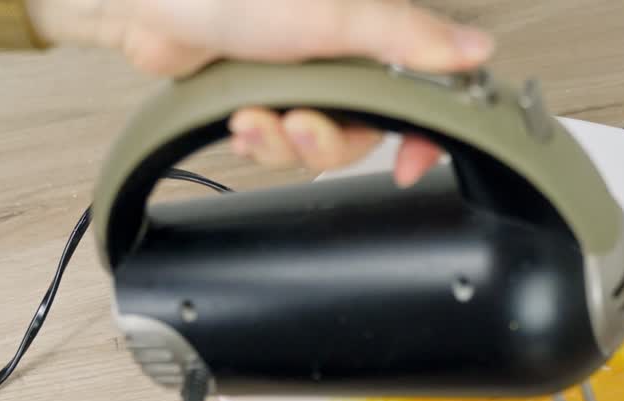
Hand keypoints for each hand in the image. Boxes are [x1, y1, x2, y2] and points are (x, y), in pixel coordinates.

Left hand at [31, 0, 494, 184]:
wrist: (145, 3)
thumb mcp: (333, 15)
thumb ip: (406, 37)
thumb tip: (477, 50)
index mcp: (373, 27)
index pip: (427, 88)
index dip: (426, 133)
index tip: (411, 162)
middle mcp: (344, 52)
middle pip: (368, 130)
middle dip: (328, 140)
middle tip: (300, 125)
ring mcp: (305, 74)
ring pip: (321, 142)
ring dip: (286, 142)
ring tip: (258, 119)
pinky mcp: (268, 93)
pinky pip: (282, 140)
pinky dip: (261, 139)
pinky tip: (242, 120)